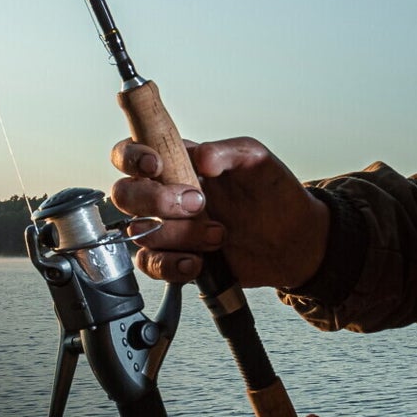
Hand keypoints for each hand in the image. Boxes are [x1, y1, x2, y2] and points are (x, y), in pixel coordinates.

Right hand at [109, 136, 328, 287]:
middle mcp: (165, 194)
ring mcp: (168, 228)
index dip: (132, 158)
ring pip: (139, 232)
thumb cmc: (273, 193)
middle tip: (197, 204)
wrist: (293, 240)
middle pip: (123, 194)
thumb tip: (201, 156)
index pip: (130, 152)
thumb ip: (228, 151)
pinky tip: (197, 261)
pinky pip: (151, 265)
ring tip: (218, 234)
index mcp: (178, 162)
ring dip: (178, 235)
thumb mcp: (256, 160)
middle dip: (155, 201)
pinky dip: (171, 264)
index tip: (156, 166)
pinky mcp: (174, 257)